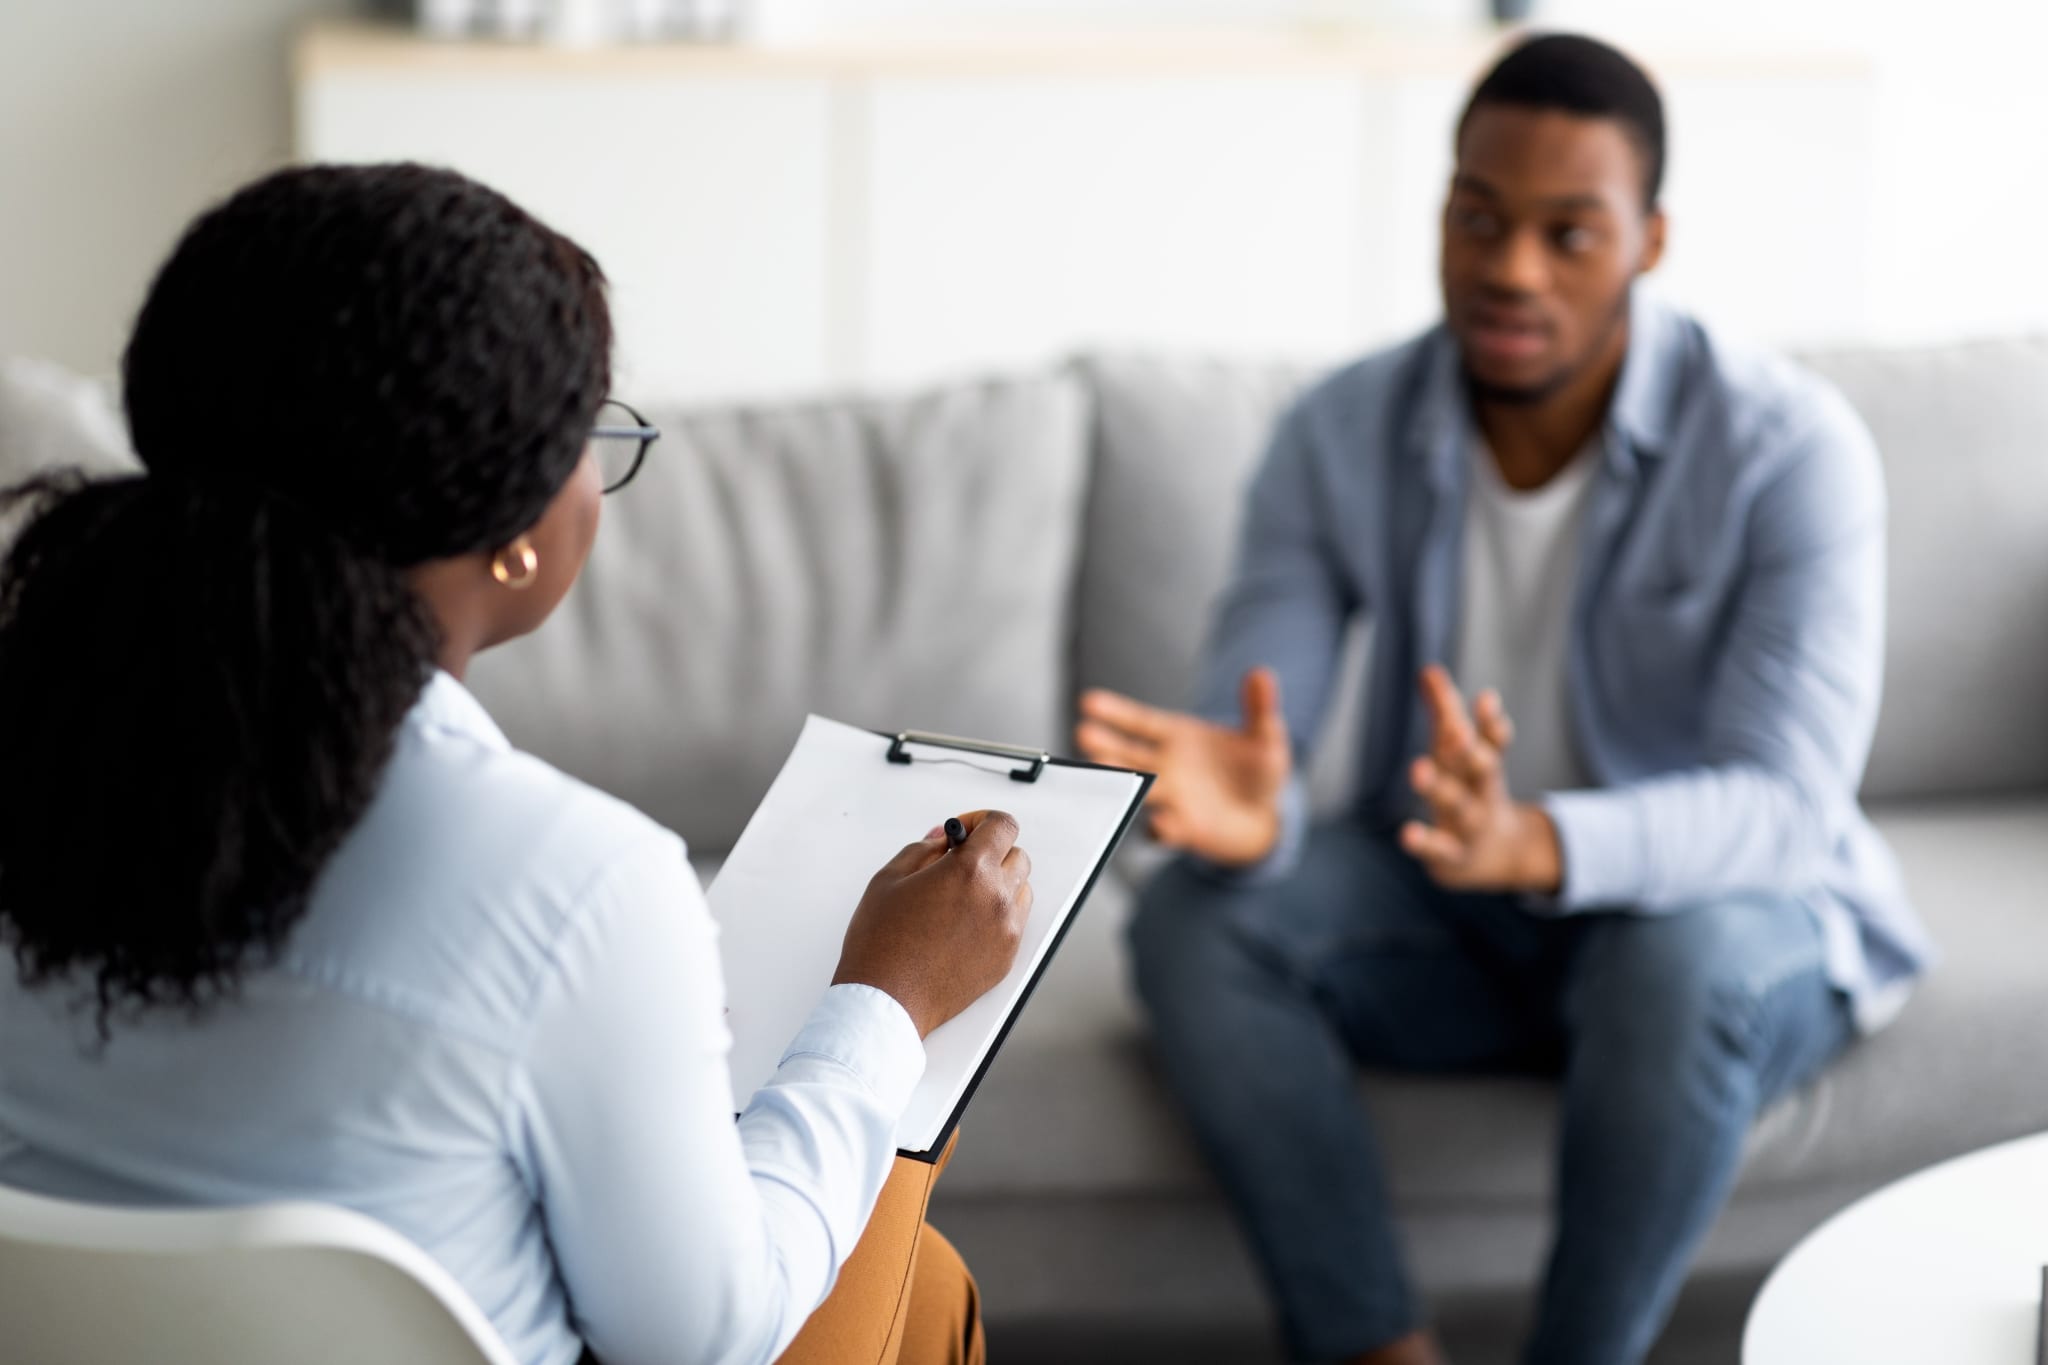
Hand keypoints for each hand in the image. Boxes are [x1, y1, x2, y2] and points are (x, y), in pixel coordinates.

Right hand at [833, 810, 1033, 1037]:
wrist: (887, 1000)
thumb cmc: (881, 944)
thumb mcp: (889, 880)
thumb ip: (922, 850)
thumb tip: (943, 840)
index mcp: (970, 871)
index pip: (1003, 825)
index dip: (983, 821)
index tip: (964, 833)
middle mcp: (996, 898)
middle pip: (1017, 856)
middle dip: (991, 853)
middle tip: (959, 864)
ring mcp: (1006, 930)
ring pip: (1020, 890)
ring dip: (998, 884)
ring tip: (961, 898)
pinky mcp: (1006, 957)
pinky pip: (1015, 922)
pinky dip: (997, 915)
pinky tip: (964, 924)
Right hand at [1074, 668, 1291, 866]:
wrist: (1264, 817)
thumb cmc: (1257, 771)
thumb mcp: (1265, 736)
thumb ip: (1260, 708)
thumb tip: (1261, 673)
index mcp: (1177, 737)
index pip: (1140, 723)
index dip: (1115, 712)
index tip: (1088, 701)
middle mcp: (1165, 767)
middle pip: (1127, 754)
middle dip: (1105, 745)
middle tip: (1084, 734)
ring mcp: (1170, 799)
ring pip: (1137, 789)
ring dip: (1120, 782)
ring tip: (1103, 771)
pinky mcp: (1184, 829)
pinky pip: (1165, 830)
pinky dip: (1162, 828)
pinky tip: (1162, 823)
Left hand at [1398, 665, 1560, 894]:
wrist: (1500, 854)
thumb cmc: (1471, 790)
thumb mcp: (1459, 753)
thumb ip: (1445, 711)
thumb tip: (1428, 669)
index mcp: (1483, 766)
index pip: (1490, 741)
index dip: (1490, 722)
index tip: (1487, 699)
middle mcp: (1480, 793)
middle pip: (1480, 770)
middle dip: (1469, 751)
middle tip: (1456, 732)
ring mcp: (1469, 825)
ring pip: (1458, 806)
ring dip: (1440, 789)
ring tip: (1418, 769)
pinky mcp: (1453, 856)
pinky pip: (1440, 849)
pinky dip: (1425, 843)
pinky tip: (1407, 833)